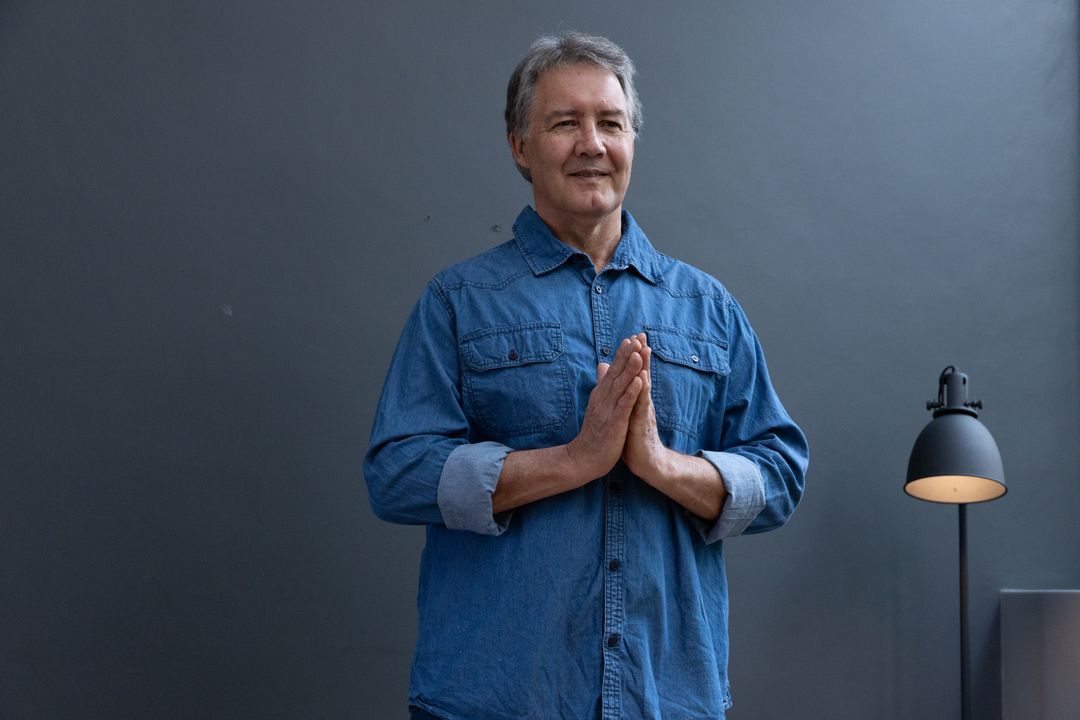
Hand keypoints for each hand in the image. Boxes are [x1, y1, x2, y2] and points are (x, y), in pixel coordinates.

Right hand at [565, 336, 644, 480]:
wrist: (584, 459)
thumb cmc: (594, 433)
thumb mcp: (597, 405)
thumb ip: (602, 384)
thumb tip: (603, 365)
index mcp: (601, 395)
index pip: (612, 371)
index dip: (622, 355)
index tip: (631, 338)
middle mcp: (603, 399)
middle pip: (616, 374)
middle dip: (626, 356)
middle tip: (635, 338)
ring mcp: (608, 410)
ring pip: (620, 386)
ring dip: (630, 369)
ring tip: (639, 353)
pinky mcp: (614, 423)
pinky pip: (624, 405)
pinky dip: (631, 392)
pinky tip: (639, 381)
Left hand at [622, 333, 674, 482]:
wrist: (646, 462)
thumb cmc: (634, 437)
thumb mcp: (626, 413)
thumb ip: (622, 397)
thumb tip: (617, 387)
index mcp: (636, 399)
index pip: (635, 373)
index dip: (633, 356)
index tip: (631, 337)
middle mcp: (642, 401)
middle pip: (642, 374)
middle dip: (641, 355)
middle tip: (641, 334)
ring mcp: (644, 411)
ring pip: (644, 385)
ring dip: (644, 367)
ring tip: (644, 349)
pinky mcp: (643, 422)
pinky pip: (643, 404)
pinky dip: (643, 390)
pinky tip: (642, 378)